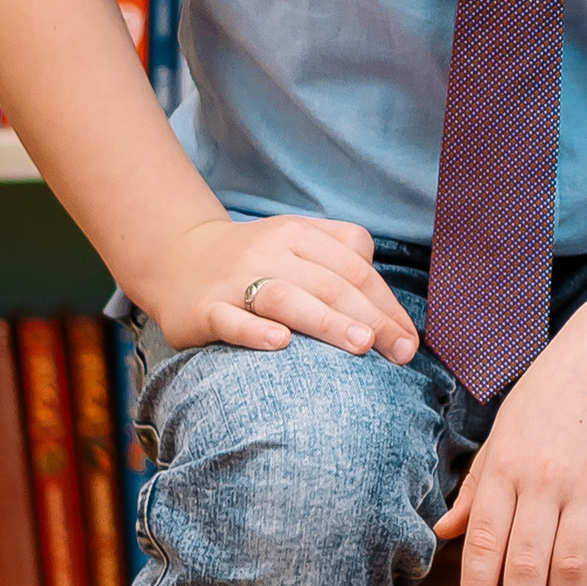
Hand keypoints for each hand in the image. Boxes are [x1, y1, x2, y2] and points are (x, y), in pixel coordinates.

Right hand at [127, 211, 420, 362]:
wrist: (177, 258)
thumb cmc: (257, 260)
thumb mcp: (299, 242)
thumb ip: (345, 255)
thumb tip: (388, 303)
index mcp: (298, 233)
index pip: (354, 268)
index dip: (387, 304)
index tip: (410, 341)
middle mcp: (268, 251)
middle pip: (329, 283)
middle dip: (371, 318)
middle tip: (400, 351)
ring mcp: (234, 280)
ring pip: (285, 296)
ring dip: (326, 320)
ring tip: (361, 344)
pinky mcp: (203, 309)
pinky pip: (229, 320)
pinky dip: (254, 331)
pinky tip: (280, 343)